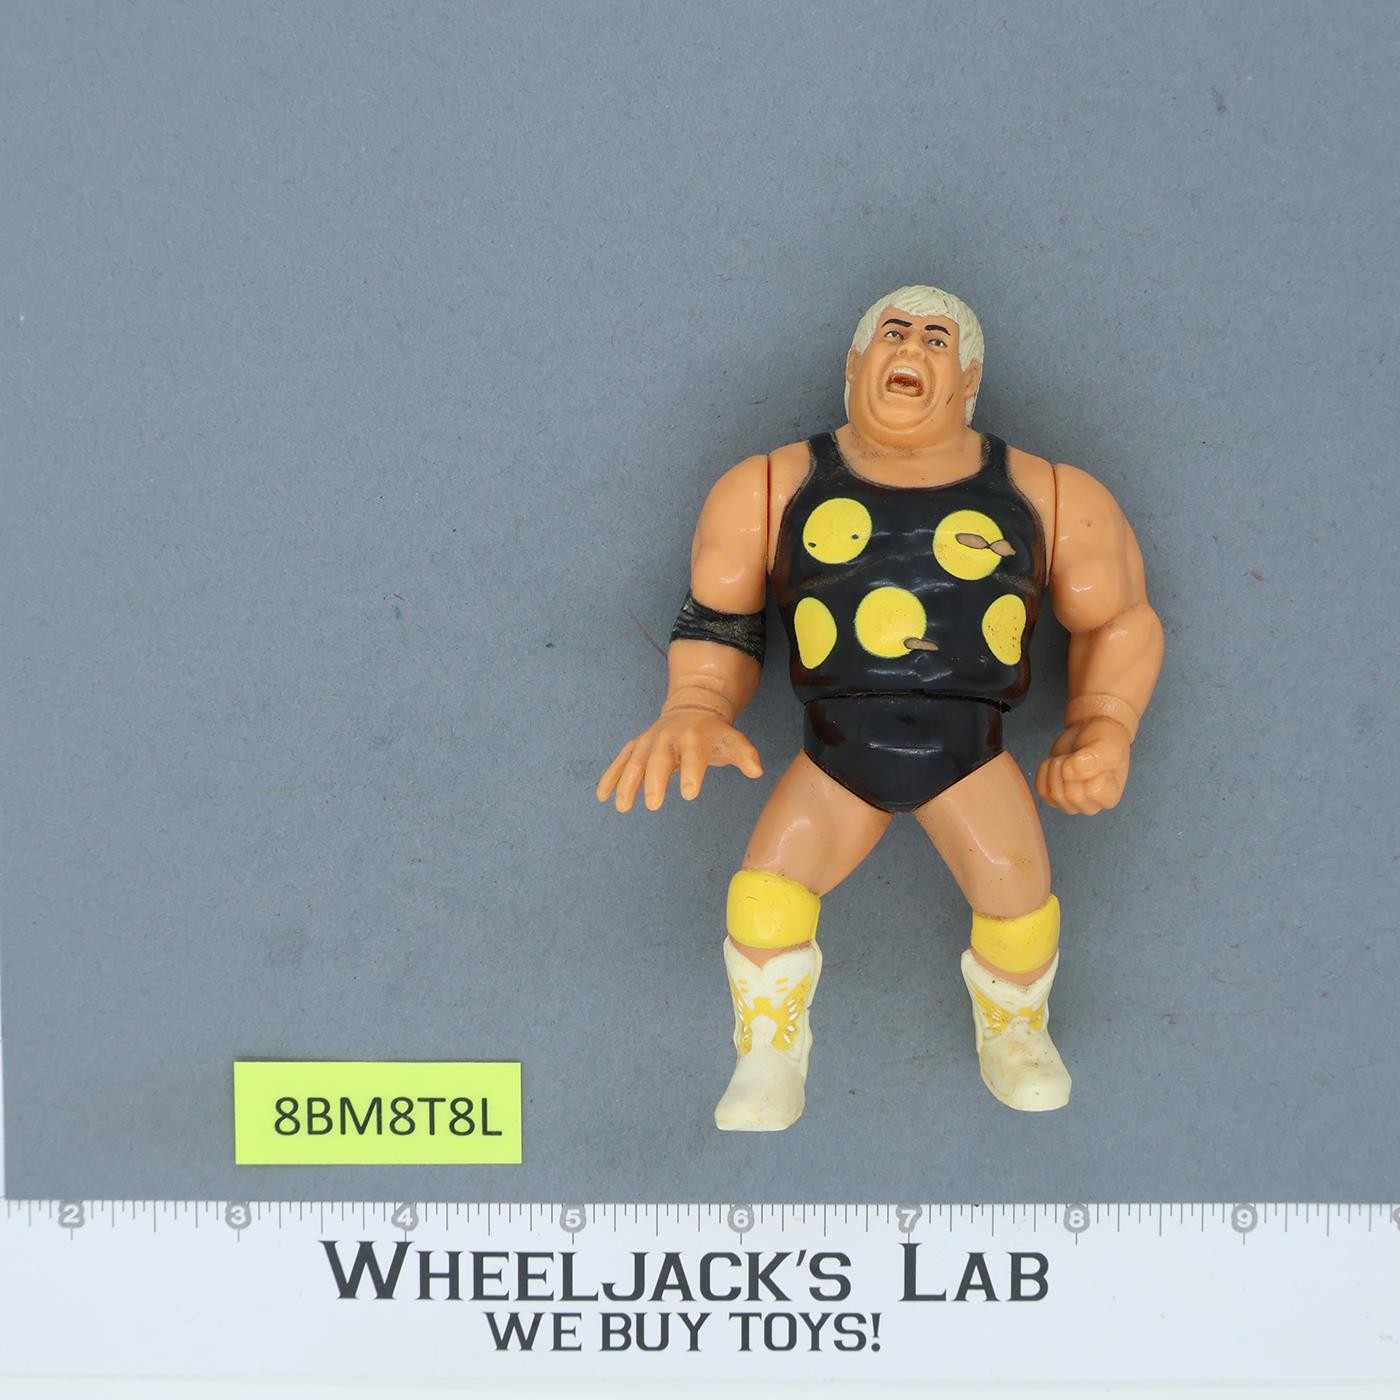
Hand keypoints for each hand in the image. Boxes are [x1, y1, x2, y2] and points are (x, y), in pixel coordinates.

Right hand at [596, 706, 762, 811]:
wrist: (691, 707)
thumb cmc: (713, 733)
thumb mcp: (732, 739)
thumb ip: (744, 754)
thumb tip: (757, 770)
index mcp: (693, 735)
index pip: (693, 754)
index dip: (692, 772)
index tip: (690, 794)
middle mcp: (667, 736)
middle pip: (659, 759)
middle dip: (655, 781)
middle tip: (654, 805)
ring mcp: (648, 741)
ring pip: (635, 761)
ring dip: (627, 783)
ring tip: (623, 807)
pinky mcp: (636, 746)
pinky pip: (621, 761)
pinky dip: (611, 777)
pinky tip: (602, 796)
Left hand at [1035, 716, 1131, 815]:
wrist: (1090, 730)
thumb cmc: (1104, 740)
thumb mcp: (1107, 746)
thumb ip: (1095, 759)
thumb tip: (1070, 772)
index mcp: (1109, 797)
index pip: (1091, 792)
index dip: (1084, 770)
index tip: (1091, 757)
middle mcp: (1091, 805)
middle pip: (1070, 795)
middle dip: (1067, 768)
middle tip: (1075, 755)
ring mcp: (1070, 803)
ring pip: (1053, 795)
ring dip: (1055, 768)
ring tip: (1068, 757)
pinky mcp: (1053, 796)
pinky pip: (1041, 790)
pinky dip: (1044, 772)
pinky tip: (1056, 762)